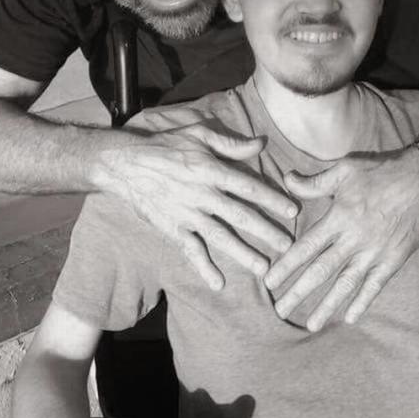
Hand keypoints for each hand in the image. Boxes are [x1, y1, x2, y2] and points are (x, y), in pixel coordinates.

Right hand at [93, 123, 296, 289]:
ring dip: (242, 253)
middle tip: (287, 246)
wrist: (126, 164)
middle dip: (266, 231)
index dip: (272, 199)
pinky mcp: (173, 228)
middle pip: (240, 215)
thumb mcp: (198, 135)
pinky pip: (190, 250)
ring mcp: (187, 213)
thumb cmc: (166, 146)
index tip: (292, 212)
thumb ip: (231, 142)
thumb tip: (261, 143)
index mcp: (211, 170)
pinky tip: (218, 282)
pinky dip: (203, 267)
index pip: (248, 186)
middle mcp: (203, 194)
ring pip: (220, 236)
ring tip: (263, 268)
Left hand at [264, 147, 418, 330]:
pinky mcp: (393, 260)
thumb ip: (314, 182)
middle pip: (320, 271)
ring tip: (310, 325)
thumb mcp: (344, 170)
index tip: (269, 282)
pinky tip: (350, 318)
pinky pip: (375, 286)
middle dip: (298, 293)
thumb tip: (286, 179)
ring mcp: (374, 252)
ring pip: (345, 284)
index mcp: (338, 218)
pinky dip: (362, 302)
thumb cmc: (381, 172)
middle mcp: (354, 239)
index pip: (305, 247)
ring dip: (326, 306)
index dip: (286, 266)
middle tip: (279, 311)